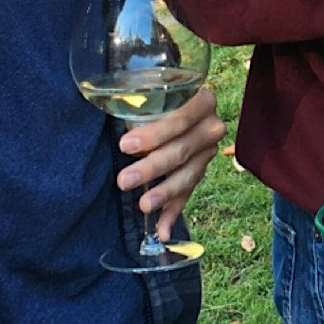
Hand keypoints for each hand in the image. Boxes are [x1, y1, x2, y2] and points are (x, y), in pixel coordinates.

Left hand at [116, 86, 225, 240]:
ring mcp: (208, 152)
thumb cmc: (153, 97)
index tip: (125, 146)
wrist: (170, 104)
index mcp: (202, 100)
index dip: (156, 134)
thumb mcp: (150, 92)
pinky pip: (188, 194)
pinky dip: (173, 213)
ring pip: (188, 175)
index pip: (183, 118)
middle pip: (184, 150)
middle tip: (124, 180)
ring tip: (143, 206)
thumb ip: (138, 102)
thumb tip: (112, 110)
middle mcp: (211, 126)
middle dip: (153, 168)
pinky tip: (161, 231)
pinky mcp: (200, 172)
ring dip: (165, 192)